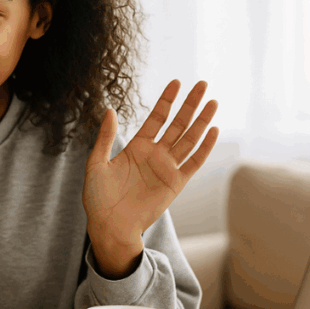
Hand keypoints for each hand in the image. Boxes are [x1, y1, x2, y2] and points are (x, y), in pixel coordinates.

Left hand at [83, 80, 217, 275]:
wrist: (110, 225)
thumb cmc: (98, 197)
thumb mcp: (96, 163)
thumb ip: (105, 137)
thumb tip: (109, 109)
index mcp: (137, 147)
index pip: (156, 118)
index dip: (166, 101)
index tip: (176, 82)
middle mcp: (155, 155)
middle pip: (177, 124)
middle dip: (189, 104)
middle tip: (202, 84)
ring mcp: (167, 168)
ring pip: (189, 139)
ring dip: (201, 121)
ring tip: (213, 102)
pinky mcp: (176, 183)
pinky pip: (194, 162)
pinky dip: (204, 147)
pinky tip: (213, 130)